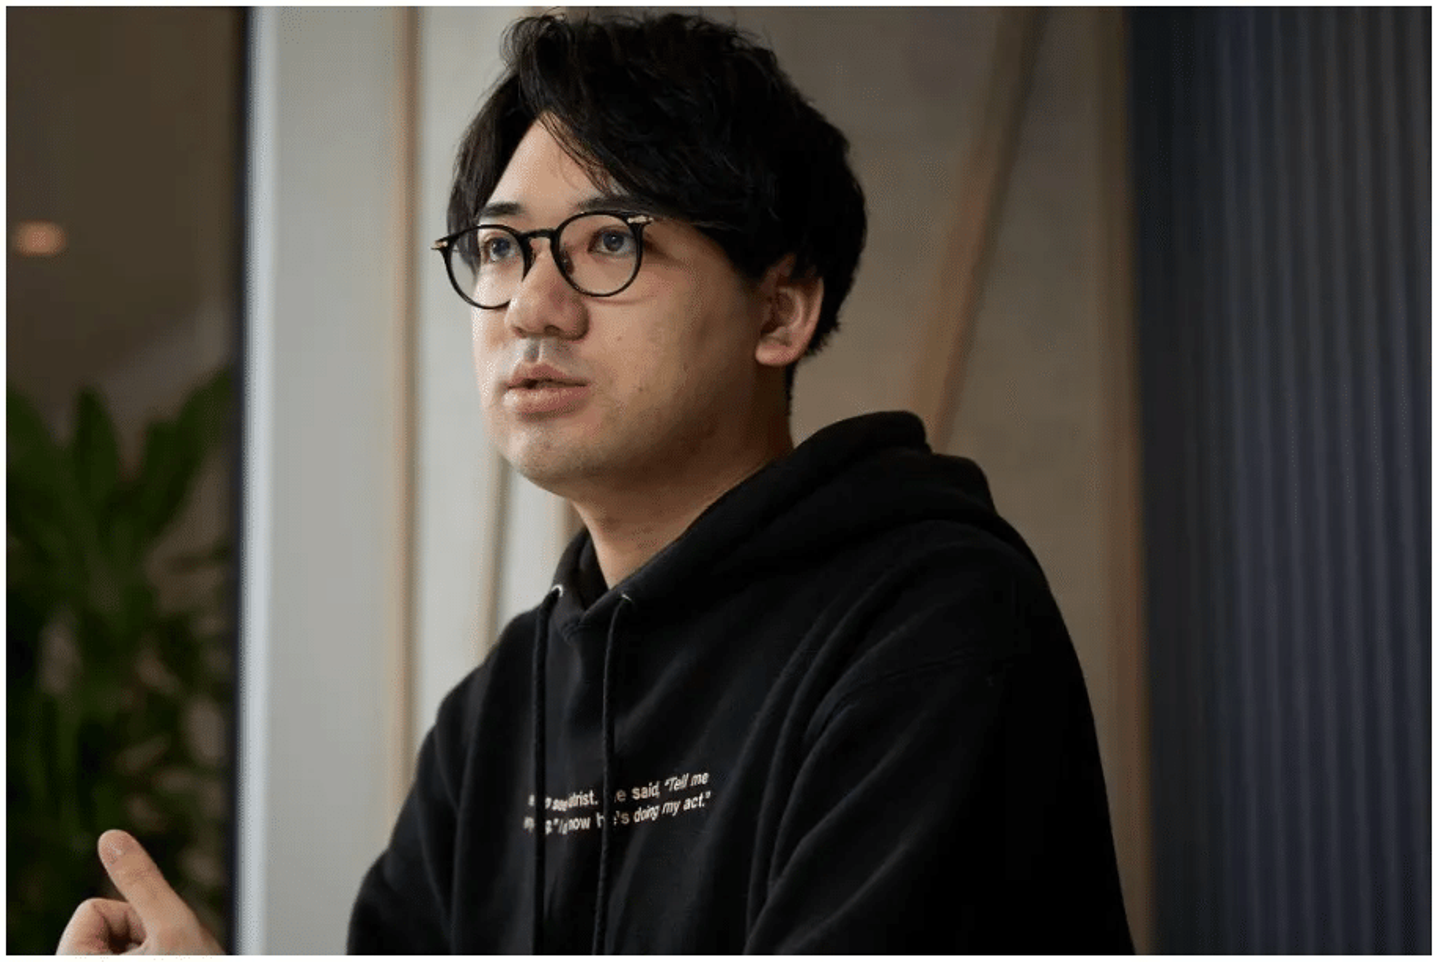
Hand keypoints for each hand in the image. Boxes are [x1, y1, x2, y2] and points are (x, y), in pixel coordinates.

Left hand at [56, 829, 223, 954]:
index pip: (92, 909)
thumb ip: (142, 881)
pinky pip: (123, 957)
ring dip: (147, 951)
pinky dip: (148, 960)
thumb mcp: (173, 926)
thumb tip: (110, 836)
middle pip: (101, 927)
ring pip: (114, 945)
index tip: (157, 946)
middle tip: (165, 959)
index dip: (132, 919)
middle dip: (140, 937)